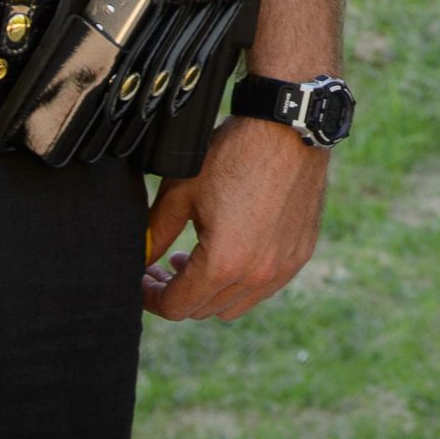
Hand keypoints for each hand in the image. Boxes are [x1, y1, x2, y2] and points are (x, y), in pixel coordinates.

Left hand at [142, 113, 331, 320]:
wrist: (288, 128)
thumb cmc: (233, 153)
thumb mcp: (181, 191)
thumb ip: (154, 233)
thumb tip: (139, 258)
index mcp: (223, 262)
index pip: (177, 306)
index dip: (152, 298)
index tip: (143, 281)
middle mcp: (257, 274)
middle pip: (204, 310)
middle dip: (177, 293)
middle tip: (162, 266)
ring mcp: (283, 267)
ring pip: (234, 305)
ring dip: (210, 292)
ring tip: (195, 260)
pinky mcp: (300, 254)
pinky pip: (263, 287)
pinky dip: (241, 281)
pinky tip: (231, 251)